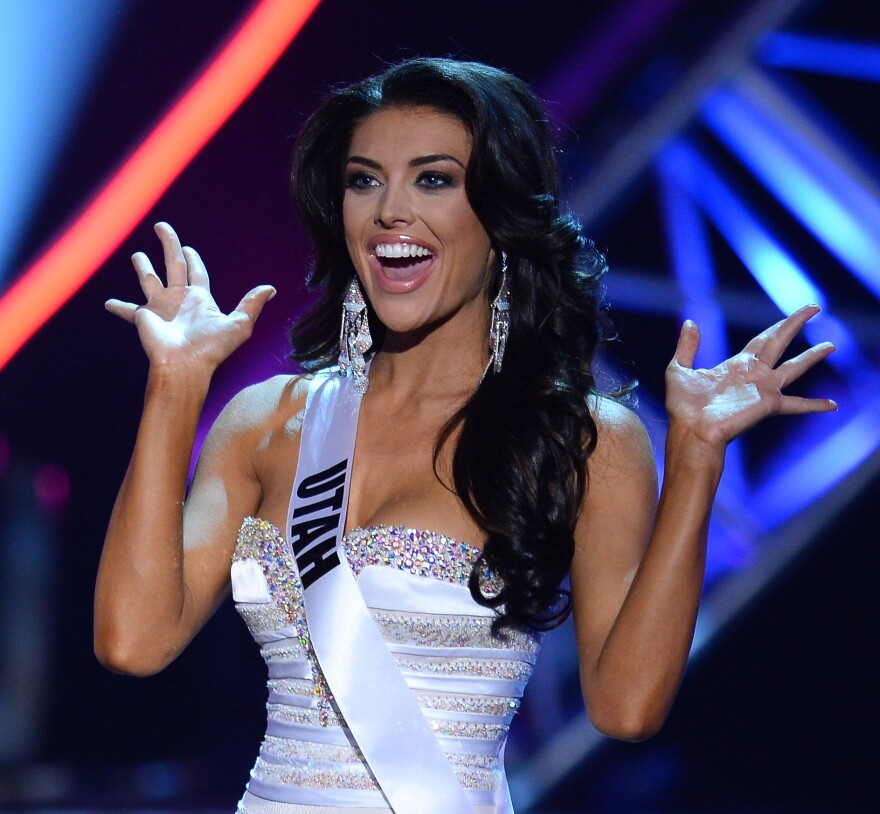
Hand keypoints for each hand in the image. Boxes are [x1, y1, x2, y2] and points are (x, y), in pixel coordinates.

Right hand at [105, 223, 275, 371]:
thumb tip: (271, 288)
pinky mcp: (143, 317)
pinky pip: (127, 310)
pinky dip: (118, 306)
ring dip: (143, 267)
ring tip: (137, 255)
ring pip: (149, 280)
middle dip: (168, 244)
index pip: (196, 273)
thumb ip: (252, 305)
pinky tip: (108, 303)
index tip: (188, 247)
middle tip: (161, 226)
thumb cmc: (212, 348)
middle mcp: (179, 300)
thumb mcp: (239, 325)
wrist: (185, 365)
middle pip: (173, 265)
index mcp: (200, 299)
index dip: (193, 258)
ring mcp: (160, 308)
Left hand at [665, 304, 836, 449]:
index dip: (777, 326)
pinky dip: (814, 405)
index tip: (793, 315)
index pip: (762, 340)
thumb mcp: (678, 369)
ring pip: (794, 367)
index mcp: (736, 366)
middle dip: (796, 324)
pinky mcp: (767, 404)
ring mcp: (762, 389)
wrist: (689, 431)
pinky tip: (832, 406)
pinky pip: (796, 404)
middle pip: (779, 342)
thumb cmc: (682, 407)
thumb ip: (687, 346)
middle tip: (815, 307)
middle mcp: (753, 375)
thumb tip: (690, 322)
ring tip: (832, 345)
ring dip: (813, 356)